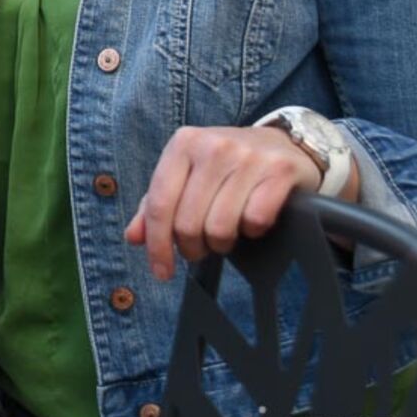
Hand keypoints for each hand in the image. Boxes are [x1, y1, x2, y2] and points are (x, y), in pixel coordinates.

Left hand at [123, 126, 321, 280]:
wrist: (282, 145)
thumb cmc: (226, 165)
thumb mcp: (187, 175)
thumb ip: (157, 204)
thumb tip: (134, 237)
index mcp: (183, 143)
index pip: (160, 204)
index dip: (157, 245)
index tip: (161, 272)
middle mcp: (213, 146)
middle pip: (188, 222)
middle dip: (192, 248)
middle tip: (201, 248)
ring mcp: (248, 157)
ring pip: (220, 227)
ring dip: (221, 243)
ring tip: (224, 235)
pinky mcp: (279, 171)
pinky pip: (255, 220)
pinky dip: (252, 231)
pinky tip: (251, 222)